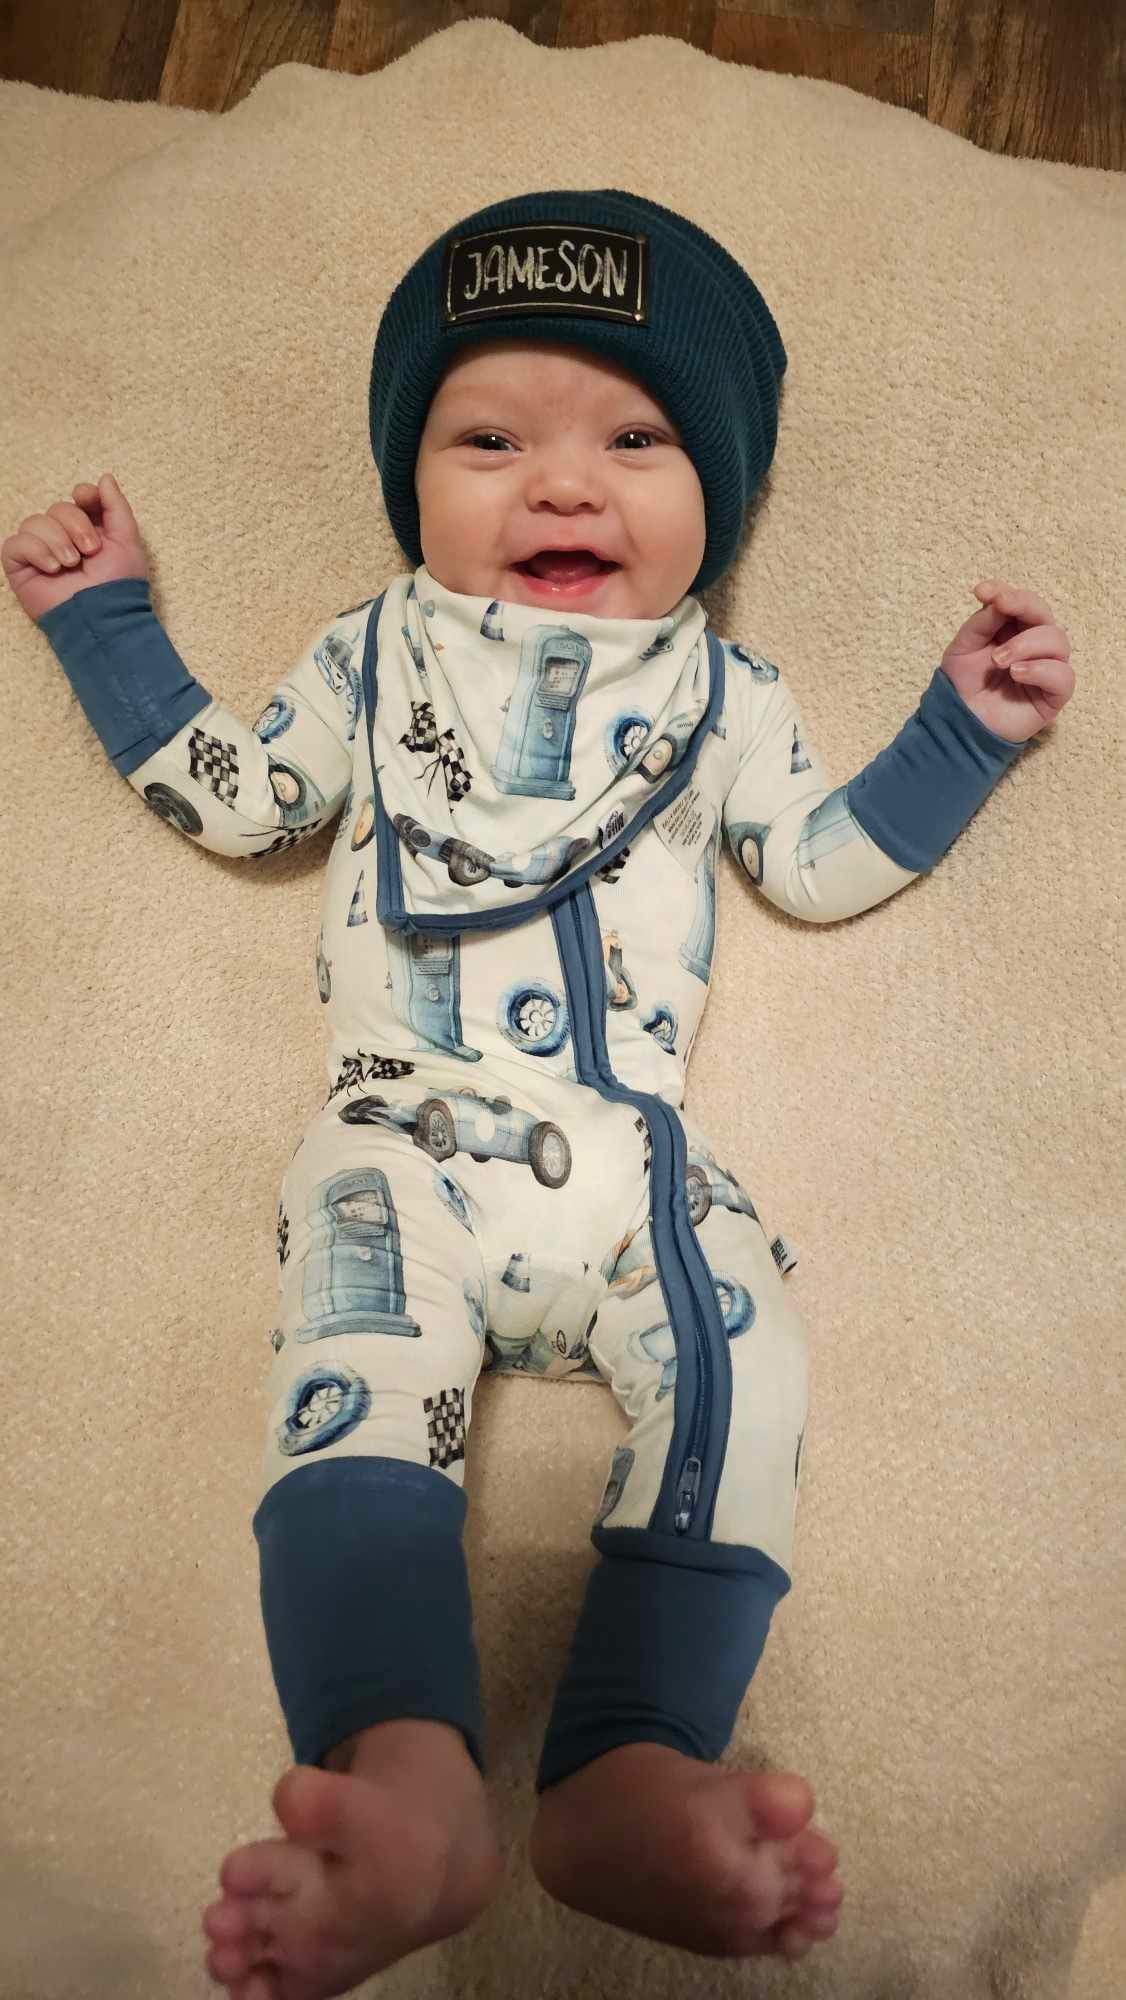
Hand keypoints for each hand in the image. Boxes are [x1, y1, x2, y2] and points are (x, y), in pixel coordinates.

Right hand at [2, 472, 149, 623]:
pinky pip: (17, 542)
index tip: (87, 500)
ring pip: (35, 522)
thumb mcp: (127, 541)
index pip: (77, 499)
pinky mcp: (21, 566)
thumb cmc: (118, 585)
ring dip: (56, 541)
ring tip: (70, 565)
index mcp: (90, 532)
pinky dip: (35, 551)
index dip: (82, 495)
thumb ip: (116, 506)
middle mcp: (64, 540)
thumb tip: (105, 477)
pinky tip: (52, 569)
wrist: (102, 617)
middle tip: (90, 551)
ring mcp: (41, 553)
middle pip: (58, 508)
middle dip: (75, 525)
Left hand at [940, 580, 1074, 743]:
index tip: (983, 591)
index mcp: (1014, 629)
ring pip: (1058, 640)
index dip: (1006, 592)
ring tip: (999, 660)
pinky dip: (1040, 669)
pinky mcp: (1054, 695)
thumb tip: (1000, 600)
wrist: (959, 722)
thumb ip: (982, 623)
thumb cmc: (964, 684)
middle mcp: (1035, 644)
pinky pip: (1063, 675)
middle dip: (1023, 606)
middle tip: (1000, 609)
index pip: (1022, 602)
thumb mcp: (963, 647)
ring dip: (1026, 643)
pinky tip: (1017, 674)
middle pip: (1044, 614)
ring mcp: (1047, 668)